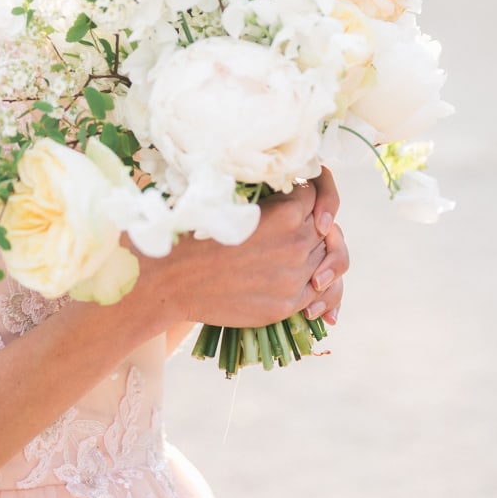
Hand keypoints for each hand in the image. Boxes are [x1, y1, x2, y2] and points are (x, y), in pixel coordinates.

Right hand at [128, 168, 347, 330]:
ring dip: (311, 255)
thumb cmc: (198, 233)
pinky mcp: (287, 304)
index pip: (314, 198)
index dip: (302, 198)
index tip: (289, 202)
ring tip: (289, 253)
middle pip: (322, 229)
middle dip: (309, 226)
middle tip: (287, 229)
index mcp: (286, 213)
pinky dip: (312, 284)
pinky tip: (296, 279)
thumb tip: (296, 194)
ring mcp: (295, 277)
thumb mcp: (237, 202)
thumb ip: (271, 199)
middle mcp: (296, 244)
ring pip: (323, 259)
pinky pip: (317, 291)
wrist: (174, 277)